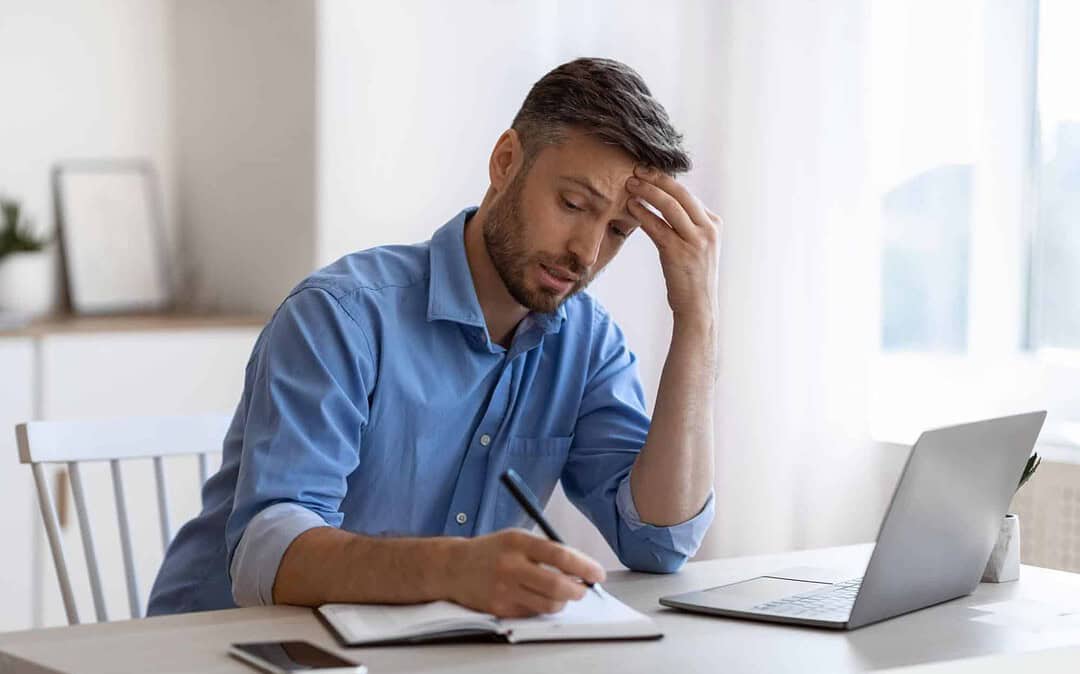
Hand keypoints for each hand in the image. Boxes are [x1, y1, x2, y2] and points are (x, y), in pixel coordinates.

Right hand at [445, 529, 605, 617]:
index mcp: (519, 542)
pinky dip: (543, 607)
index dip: (585, 567)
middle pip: (557, 585)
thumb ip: (546, 550)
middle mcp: (511, 565)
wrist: (454, 567)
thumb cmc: (492, 551)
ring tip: (562, 593)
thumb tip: (581, 567)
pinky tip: (538, 597)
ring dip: (563, 601)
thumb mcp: (517, 538)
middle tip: (584, 589)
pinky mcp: (500, 608)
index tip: (598, 574)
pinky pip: (533, 613)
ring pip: (549, 604)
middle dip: (578, 590)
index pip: (561, 556)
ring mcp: (505, 589)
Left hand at [626, 166, 720, 321]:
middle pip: (680, 194)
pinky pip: (658, 227)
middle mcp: (708, 229)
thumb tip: (664, 204)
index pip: (688, 195)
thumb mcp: (697, 246)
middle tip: (637, 169)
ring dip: (647, 191)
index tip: (648, 171)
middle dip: (657, 178)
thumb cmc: (692, 277)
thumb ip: (687, 225)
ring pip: (669, 206)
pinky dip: (643, 213)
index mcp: (713, 224)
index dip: (666, 180)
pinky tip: (631, 206)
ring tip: (630, 183)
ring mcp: (696, 241)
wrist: (697, 307)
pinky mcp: (680, 253)